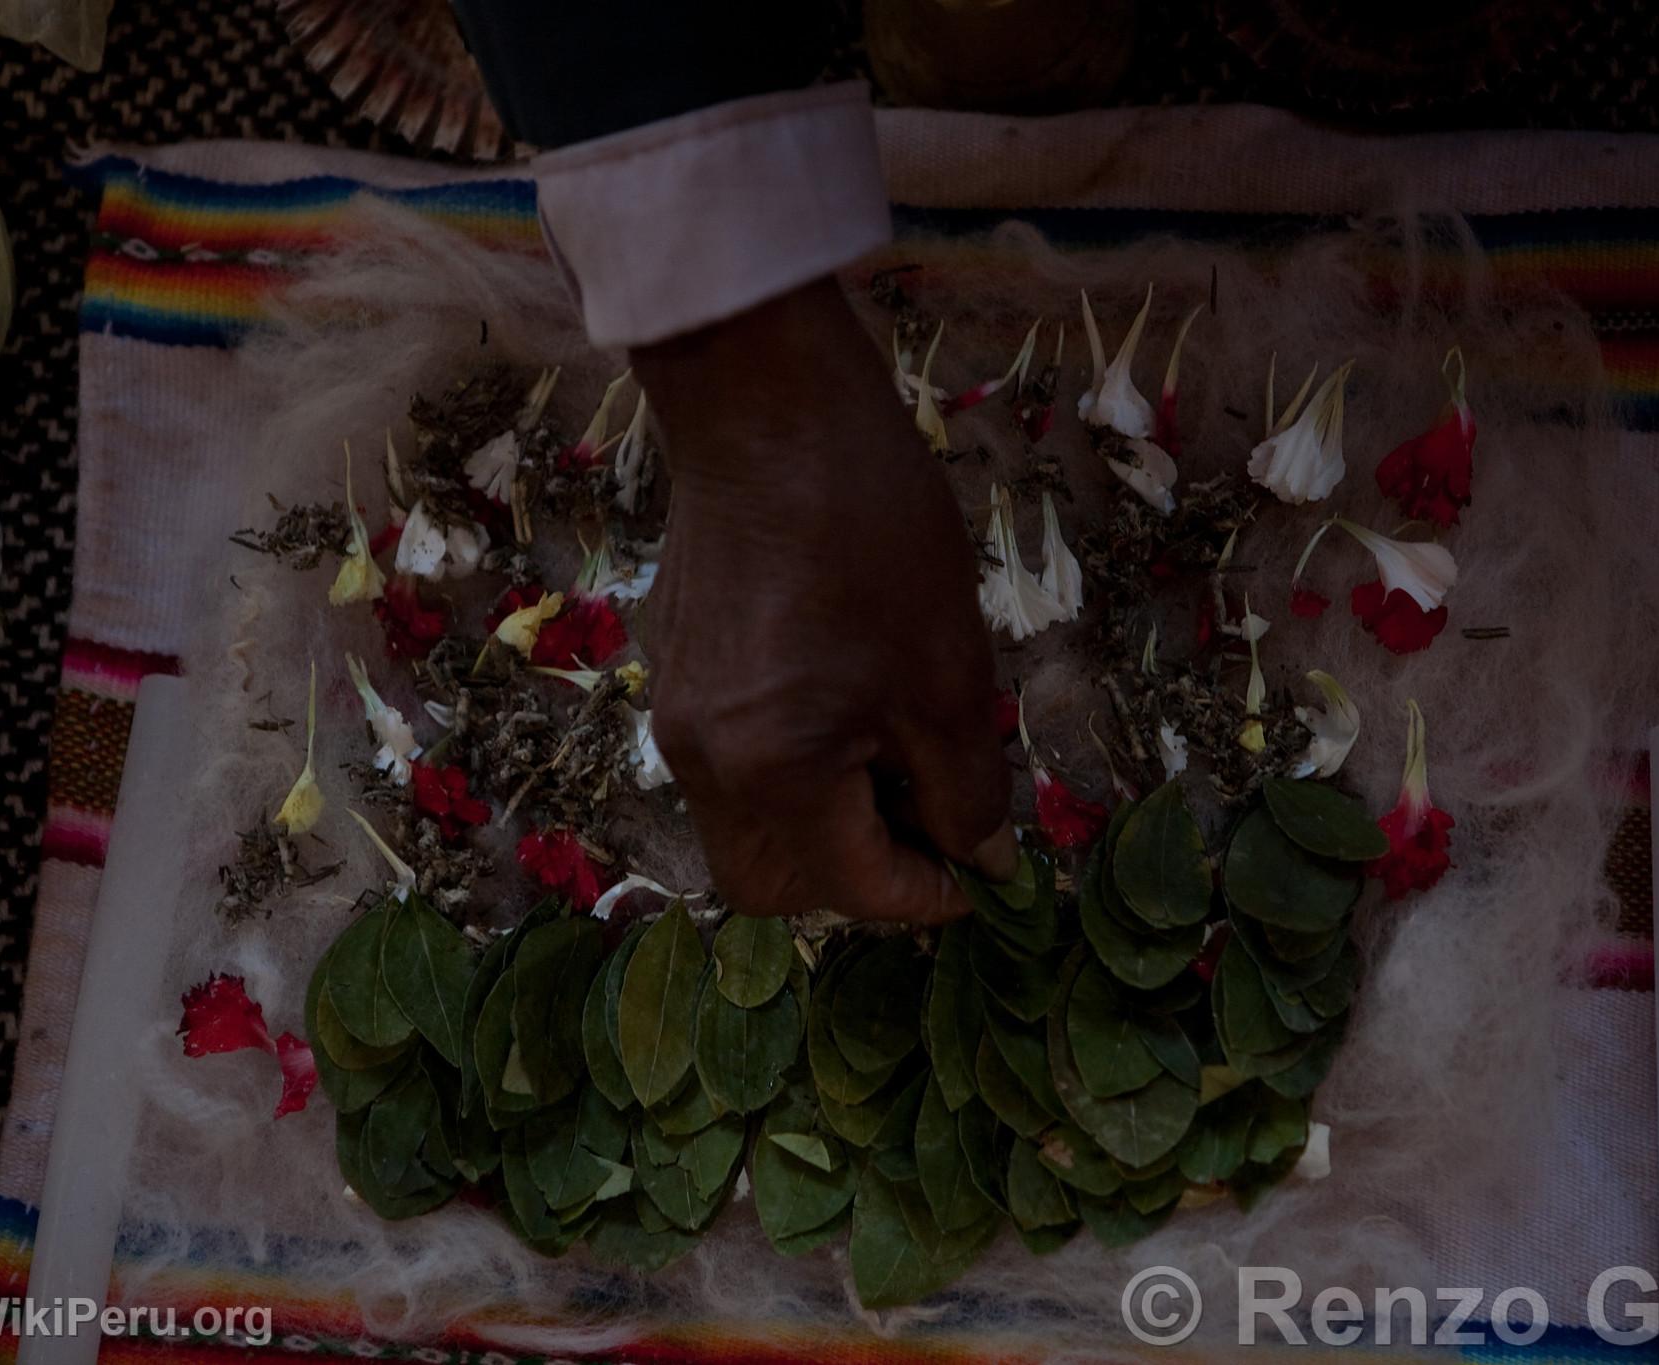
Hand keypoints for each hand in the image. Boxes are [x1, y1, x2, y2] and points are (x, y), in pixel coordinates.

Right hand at [635, 279, 1016, 921]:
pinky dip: (788, 771)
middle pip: (772, 884)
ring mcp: (675, 717)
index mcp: (772, 772)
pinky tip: (845, 702)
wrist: (770, 410)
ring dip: (821, 826)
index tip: (984, 872)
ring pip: (745, 828)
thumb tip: (986, 862)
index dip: (930, 895)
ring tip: (893, 756)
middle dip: (856, 879)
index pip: (854, 890)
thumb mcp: (949, 673)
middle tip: (929, 824)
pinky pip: (728, 764)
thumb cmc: (875, 533)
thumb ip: (967, 788)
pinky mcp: (672, 671)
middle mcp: (703, 764)